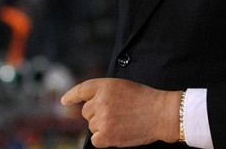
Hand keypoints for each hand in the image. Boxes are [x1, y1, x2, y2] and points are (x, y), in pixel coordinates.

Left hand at [61, 78, 180, 147]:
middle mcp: (100, 101)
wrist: (161, 113)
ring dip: (102, 126)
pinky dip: (104, 139)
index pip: (82, 90)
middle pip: (86, 111)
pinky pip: (96, 139)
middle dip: (96, 114)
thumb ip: (105, 93)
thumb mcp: (122, 86)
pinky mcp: (106, 135)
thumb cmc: (145, 99)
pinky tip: (117, 133)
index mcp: (105, 85)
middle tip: (115, 114)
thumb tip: (90, 107)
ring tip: (121, 122)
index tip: (64, 101)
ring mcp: (102, 118)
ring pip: (92, 126)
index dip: (71, 96)